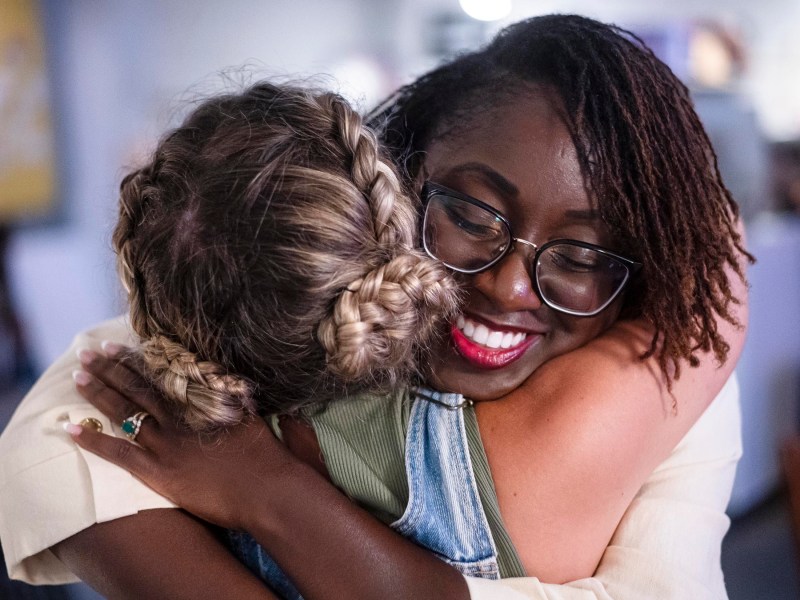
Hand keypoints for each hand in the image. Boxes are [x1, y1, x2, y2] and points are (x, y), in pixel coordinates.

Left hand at [68, 345, 294, 530]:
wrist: (268, 489)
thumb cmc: (269, 454)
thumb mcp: (252, 414)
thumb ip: (234, 397)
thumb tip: (229, 381)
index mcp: (202, 398)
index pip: (162, 372)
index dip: (136, 357)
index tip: (116, 344)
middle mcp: (181, 415)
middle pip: (138, 386)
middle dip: (110, 367)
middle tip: (87, 352)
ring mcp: (167, 442)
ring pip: (124, 411)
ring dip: (98, 392)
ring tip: (76, 377)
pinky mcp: (160, 471)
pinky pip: (119, 452)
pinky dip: (93, 440)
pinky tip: (70, 428)